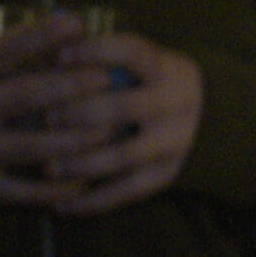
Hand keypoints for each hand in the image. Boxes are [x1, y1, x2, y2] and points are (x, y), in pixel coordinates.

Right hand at [0, 12, 109, 206]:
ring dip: (73, 139)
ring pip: (29, 144)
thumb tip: (58, 35)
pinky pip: (21, 191)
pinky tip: (84, 185)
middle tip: (106, 78)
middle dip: (69, 85)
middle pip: (22, 93)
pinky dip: (55, 188)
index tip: (76, 24)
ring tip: (109, 132)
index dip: (39, 35)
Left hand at [40, 31, 203, 213]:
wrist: (210, 119)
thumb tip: (45, 49)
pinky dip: (95, 201)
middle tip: (47, 118)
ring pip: (125, 155)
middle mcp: (176, 104)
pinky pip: (129, 191)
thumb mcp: (141, 63)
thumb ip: (102, 58)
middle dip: (81, 112)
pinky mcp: (166, 174)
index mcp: (167, 69)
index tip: (58, 55)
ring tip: (48, 169)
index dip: (96, 52)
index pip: (133, 53)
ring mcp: (174, 142)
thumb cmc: (151, 84)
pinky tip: (63, 206)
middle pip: (125, 107)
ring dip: (83, 163)